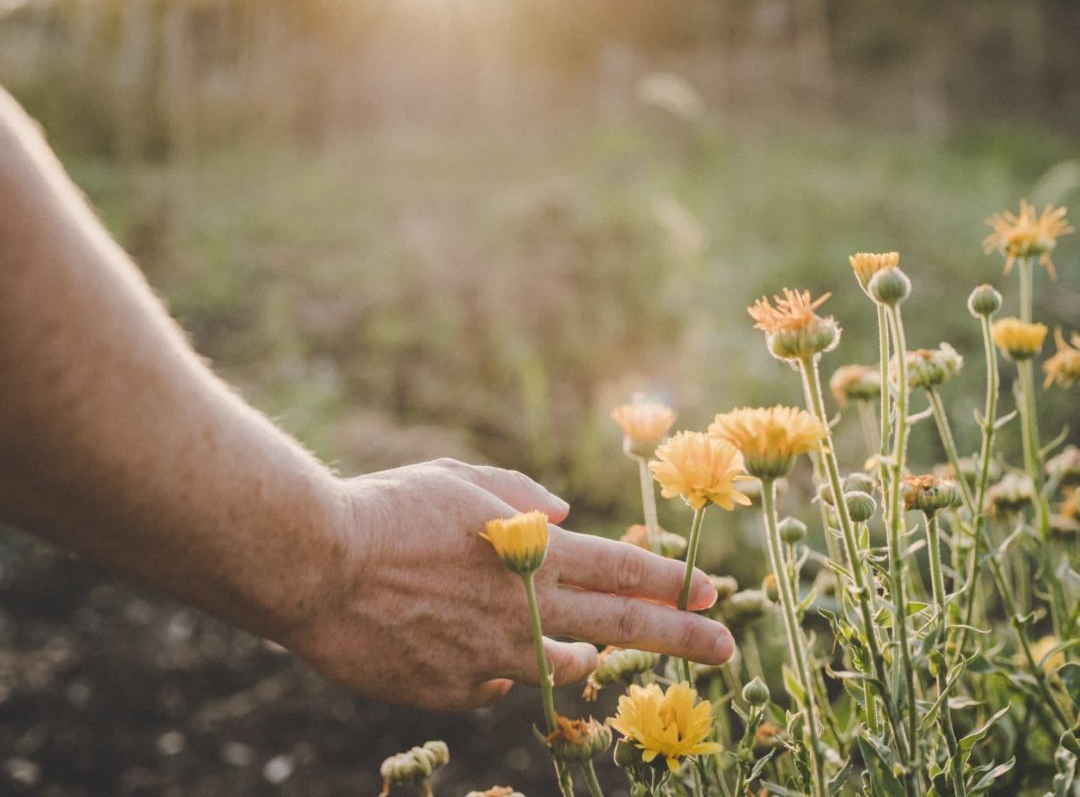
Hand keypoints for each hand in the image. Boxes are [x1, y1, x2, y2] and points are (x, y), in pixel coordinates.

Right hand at [288, 458, 733, 710]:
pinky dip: (499, 659)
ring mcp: (492, 658)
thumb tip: (564, 514)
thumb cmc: (387, 510)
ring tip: (591, 649)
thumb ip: (520, 497)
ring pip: (561, 663)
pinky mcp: (454, 691)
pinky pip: (495, 678)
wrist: (317, 568)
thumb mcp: (459, 479)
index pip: (621, 568)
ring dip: (583, 653)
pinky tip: (468, 636)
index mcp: (530, 553)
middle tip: (726, 645)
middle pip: (621, 625)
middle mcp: (523, 611)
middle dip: (680, 636)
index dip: (671, 580)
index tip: (712, 589)